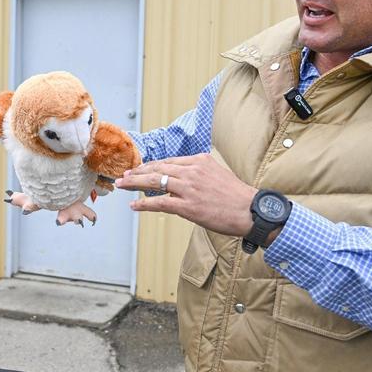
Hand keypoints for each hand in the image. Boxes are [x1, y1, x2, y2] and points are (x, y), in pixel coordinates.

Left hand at [114, 153, 257, 236]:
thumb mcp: (217, 174)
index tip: (139, 169)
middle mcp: (192, 171)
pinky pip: (159, 203)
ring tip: (122, 185)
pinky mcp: (187, 206)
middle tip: (124, 176)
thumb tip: (182, 179)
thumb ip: (198, 173)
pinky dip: (143, 204)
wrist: (250, 211)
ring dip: (134, 184)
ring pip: (154, 182)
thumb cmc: (237, 197)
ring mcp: (188, 188)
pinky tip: (134, 205)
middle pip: (157, 169)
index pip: (168, 161)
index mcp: (199, 161)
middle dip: (137, 172)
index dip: (150, 166)